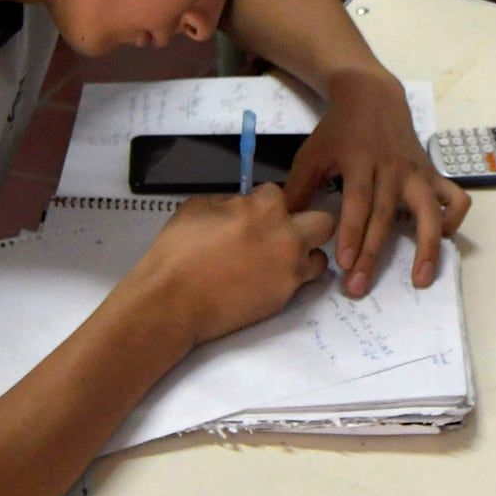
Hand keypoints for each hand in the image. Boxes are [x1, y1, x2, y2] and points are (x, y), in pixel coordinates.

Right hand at [138, 186, 335, 345]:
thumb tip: (241, 208)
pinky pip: (301, 283)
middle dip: (305, 223)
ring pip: (319, 257)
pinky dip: (290, 279)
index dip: (264, 203)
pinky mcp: (285, 297)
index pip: (279, 193)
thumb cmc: (178, 251)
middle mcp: (287, 236)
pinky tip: (266, 281)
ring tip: (277, 262)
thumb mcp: (197, 208)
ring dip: (303, 255)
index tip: (252, 215)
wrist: (172, 302)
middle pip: (323, 221)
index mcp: (265, 208)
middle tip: (280, 234)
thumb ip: (229, 203)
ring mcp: (290, 269)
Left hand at [285, 68, 470, 295]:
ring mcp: (417, 171)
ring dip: (428, 246)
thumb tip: (282, 228)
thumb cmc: (338, 131)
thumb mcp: (312, 154)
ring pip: (429, 211)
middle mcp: (393, 168)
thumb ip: (298, 190)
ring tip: (422, 279)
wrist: (372, 96)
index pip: (358, 201)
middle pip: (385, 215)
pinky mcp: (432, 173)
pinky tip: (441, 238)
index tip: (344, 263)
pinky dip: (453, 219)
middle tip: (359, 287)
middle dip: (373, 253)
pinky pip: (455, 197)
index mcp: (360, 160)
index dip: (351, 232)